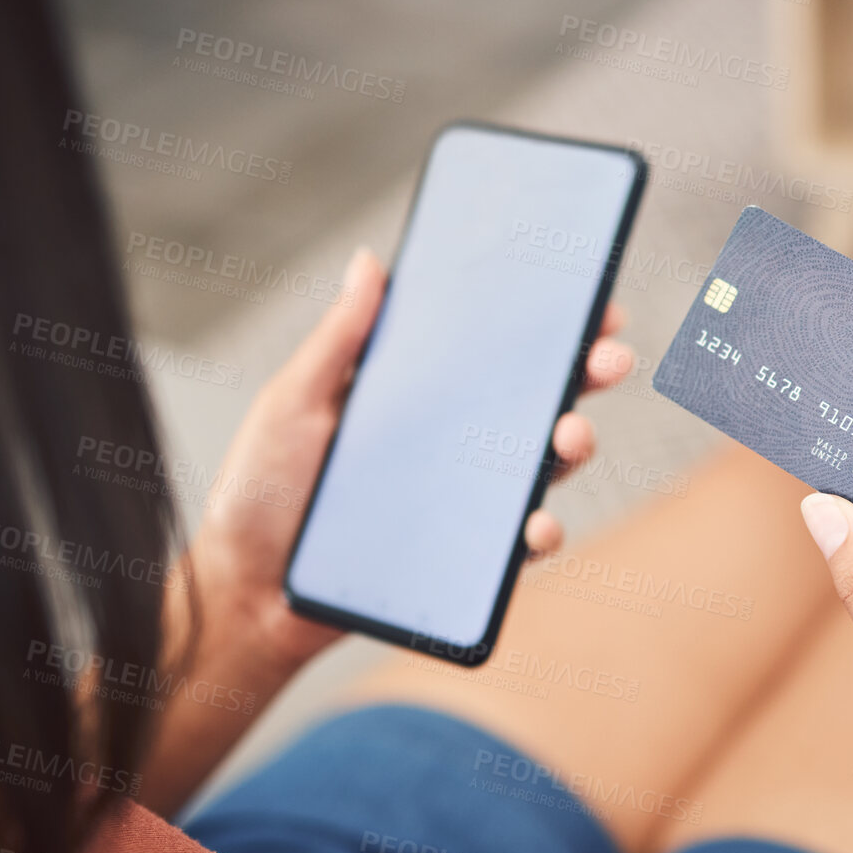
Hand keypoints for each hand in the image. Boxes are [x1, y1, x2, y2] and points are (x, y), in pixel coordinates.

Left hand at [141, 248, 634, 814]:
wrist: (244, 590)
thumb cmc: (259, 493)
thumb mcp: (293, 402)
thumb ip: (339, 338)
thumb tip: (371, 262)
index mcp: (419, 397)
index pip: (494, 352)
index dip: (547, 327)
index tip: (590, 303)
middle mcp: (452, 445)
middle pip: (536, 401)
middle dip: (585, 375)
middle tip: (608, 359)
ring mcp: (462, 503)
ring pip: (542, 468)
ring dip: (574, 447)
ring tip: (571, 436)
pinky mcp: (462, 559)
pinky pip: (517, 546)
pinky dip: (539, 534)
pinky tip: (536, 523)